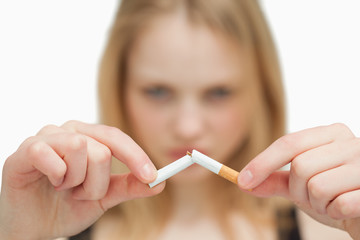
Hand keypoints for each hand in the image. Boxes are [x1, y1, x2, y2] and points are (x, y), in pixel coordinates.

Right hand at [0, 120, 164, 238]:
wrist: (35, 225)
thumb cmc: (68, 206)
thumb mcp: (105, 197)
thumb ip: (130, 186)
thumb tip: (160, 181)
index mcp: (90, 137)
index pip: (117, 138)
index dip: (136, 156)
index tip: (151, 176)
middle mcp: (70, 131)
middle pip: (102, 150)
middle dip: (97, 184)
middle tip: (80, 194)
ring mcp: (47, 137)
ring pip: (80, 148)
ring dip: (76, 181)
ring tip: (64, 188)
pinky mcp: (26, 149)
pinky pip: (49, 154)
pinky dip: (56, 176)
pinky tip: (50, 182)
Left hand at [237, 123, 359, 238]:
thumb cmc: (336, 195)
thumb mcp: (301, 185)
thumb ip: (275, 180)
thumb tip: (243, 182)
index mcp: (331, 134)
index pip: (289, 143)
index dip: (262, 163)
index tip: (242, 181)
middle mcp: (351, 143)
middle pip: (300, 166)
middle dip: (299, 191)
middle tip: (313, 198)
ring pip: (317, 186)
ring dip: (318, 204)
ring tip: (332, 202)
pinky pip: (340, 204)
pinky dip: (336, 213)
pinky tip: (346, 209)